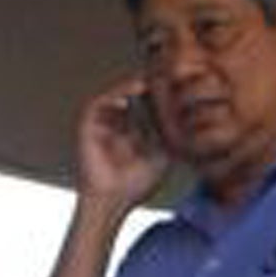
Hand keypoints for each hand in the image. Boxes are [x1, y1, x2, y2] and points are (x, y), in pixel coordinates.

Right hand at [78, 75, 169, 206]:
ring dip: (128, 85)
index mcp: (133, 128)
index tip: (175, 83)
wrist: (112, 202)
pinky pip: (97, 104)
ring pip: (115, 93)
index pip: (146, 101)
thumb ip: (170, 136)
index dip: (159, 91)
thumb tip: (188, 115)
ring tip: (145, 83)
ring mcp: (102, 123)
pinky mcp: (87, 126)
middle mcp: (117, 122)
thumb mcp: (162, 156)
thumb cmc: (137, 185)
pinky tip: (125, 99)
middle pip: (131, 92)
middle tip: (161, 74)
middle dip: (146, 82)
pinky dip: (109, 98)